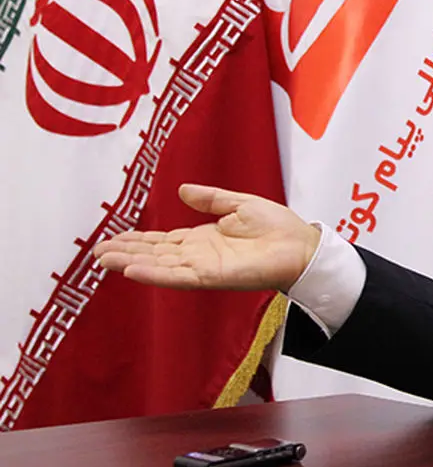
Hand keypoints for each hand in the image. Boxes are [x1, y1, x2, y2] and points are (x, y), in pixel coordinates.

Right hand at [93, 184, 319, 291]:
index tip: (111, 238)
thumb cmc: (278, 227)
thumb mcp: (239, 204)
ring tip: (103, 260)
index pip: (162, 241)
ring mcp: (204, 267)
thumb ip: (210, 199)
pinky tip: (133, 270)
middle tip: (96, 251)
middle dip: (126, 251)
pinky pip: (178, 276)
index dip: (137, 240)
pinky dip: (155, 274)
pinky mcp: (213, 276)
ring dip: (132, 262)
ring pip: (160, 266)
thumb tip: (182, 190)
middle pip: (155, 254)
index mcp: (203, 239)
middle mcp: (199, 255)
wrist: (302, 246)